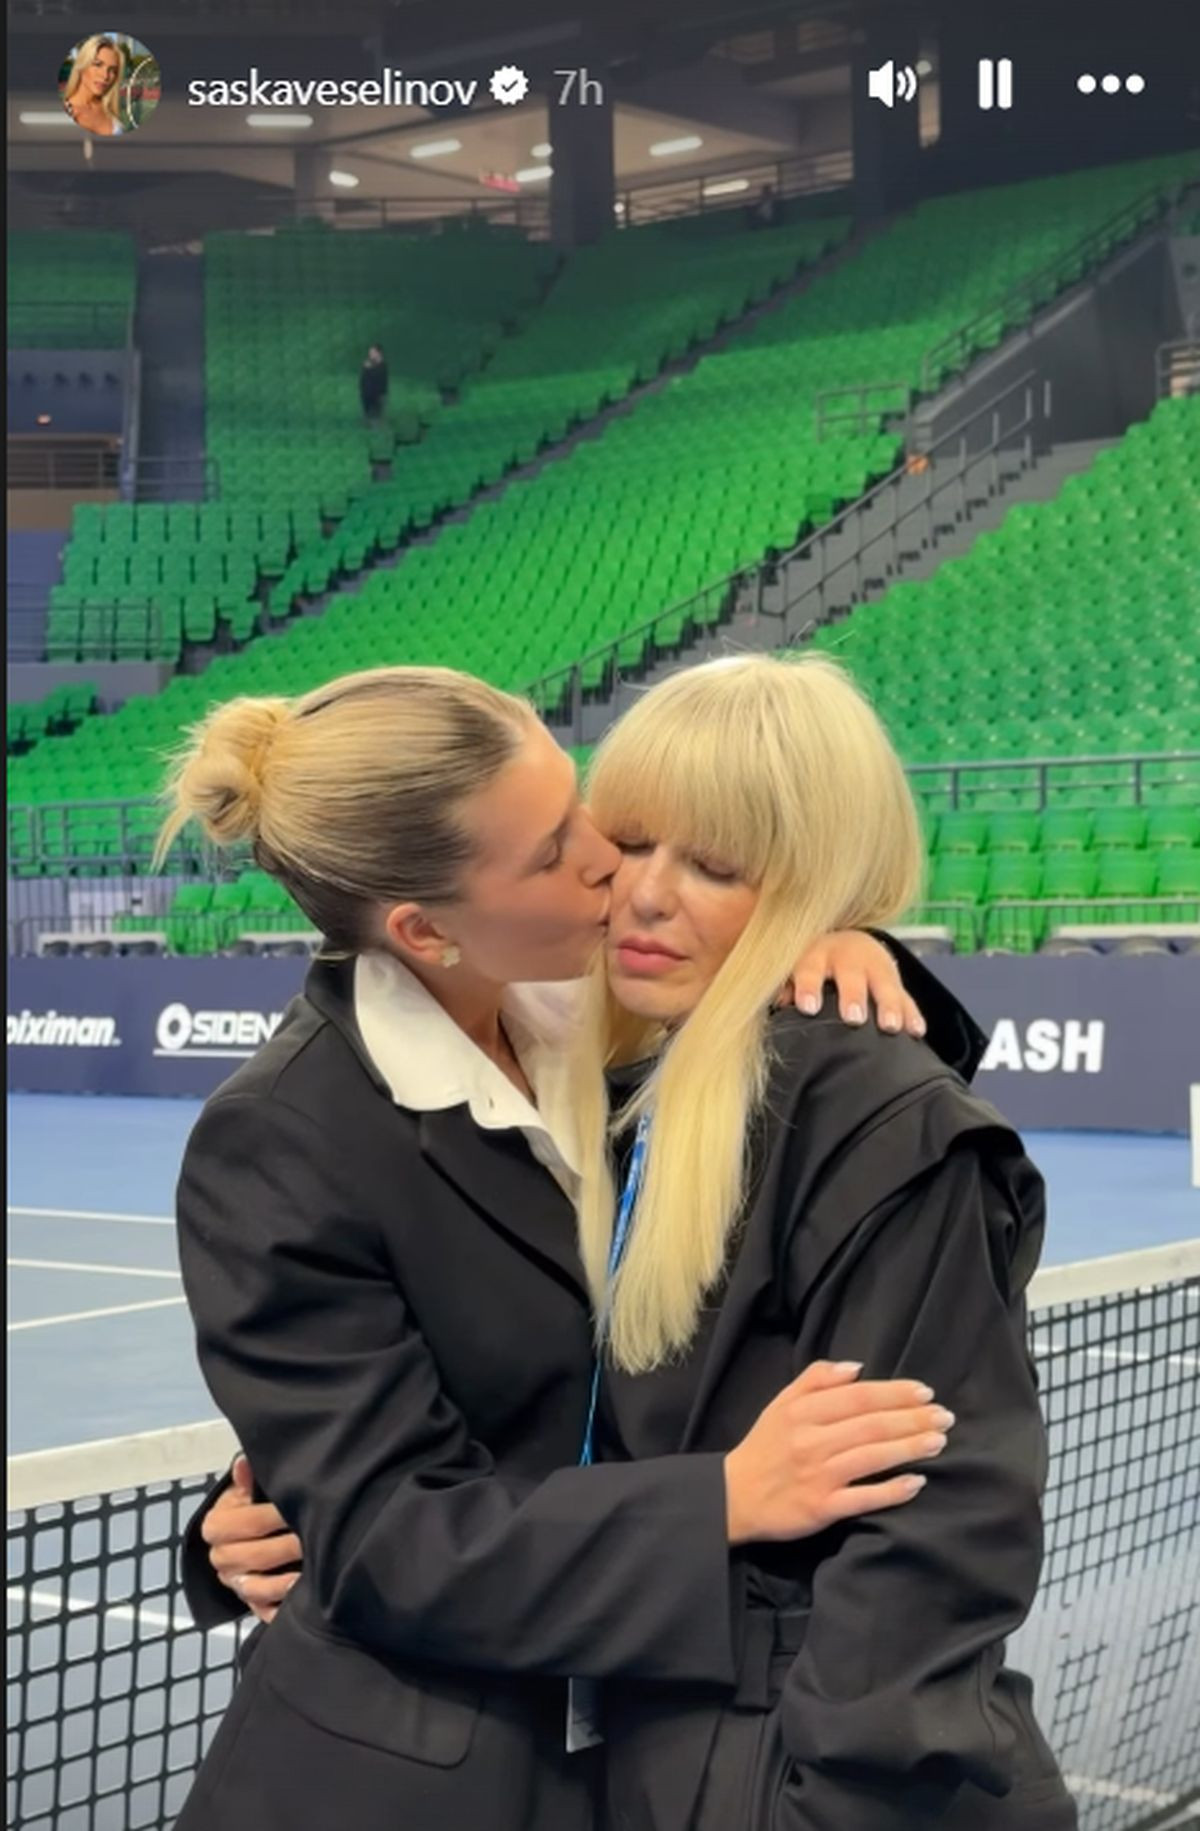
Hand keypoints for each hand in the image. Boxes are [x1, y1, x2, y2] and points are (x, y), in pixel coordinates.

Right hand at [201, 1454, 302, 1624]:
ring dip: (282, 1583)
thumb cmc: (252, 1505)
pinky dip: (280, 1608)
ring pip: (255, 1589)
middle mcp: (222, 1558)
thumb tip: (243, 1463)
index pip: (242, 1524)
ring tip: (308, 1574)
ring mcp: (236, 1584)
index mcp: (216, 1526)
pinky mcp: (253, 1604)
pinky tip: (300, 1599)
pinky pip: (263, 1611)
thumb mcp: (249, 1489)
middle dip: (285, 1547)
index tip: (298, 1509)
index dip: (270, 1517)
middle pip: (252, 1557)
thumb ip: (247, 1480)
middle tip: (313, 1538)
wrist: (248, 1534)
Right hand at [723, 1361, 952, 1543]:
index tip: (925, 1392)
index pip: (859, 1397)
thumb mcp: (780, 1403)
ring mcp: (818, 1476)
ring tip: (939, 1442)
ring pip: (872, 1457)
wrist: (733, 1497)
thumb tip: (858, 1368)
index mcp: (803, 1411)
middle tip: (945, 1417)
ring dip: (909, 1449)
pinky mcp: (820, 1508)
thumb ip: (816, 1379)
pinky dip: (891, 1490)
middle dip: (913, 1419)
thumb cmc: (764, 1447)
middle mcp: (812, 1440)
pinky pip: (863, 1498)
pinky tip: (915, 1483)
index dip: (895, 1393)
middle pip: (871, 1425)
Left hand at [782, 930, 925, 1036]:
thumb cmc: (813, 965)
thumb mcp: (795, 966)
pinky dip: (911, 1014)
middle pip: (852, 976)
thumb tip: (778, 1004)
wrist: (849, 941)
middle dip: (854, 996)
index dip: (808, 986)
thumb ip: (785, 985)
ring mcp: (875, 968)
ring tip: (890, 1028)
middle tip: (854, 1018)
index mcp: (817, 955)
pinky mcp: (896, 980)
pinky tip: (916, 1031)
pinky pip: (907, 997)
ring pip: (885, 984)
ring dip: (889, 1006)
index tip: (808, 1007)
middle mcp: (848, 958)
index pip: (810, 969)